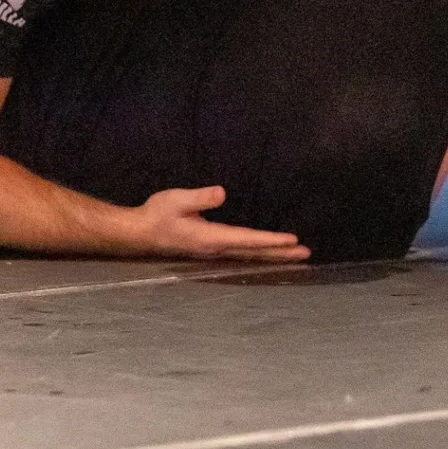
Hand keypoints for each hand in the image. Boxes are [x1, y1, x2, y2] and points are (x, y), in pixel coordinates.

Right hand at [132, 186, 309, 261]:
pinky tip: (267, 253)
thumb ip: (199, 198)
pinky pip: (242, 254)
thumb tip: (222, 193)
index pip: (248, 239)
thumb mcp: (176, 200)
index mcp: (211, 237)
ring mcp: (214, 252)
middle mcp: (216, 249)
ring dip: (273, 255)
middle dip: (280, 252)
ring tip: (295, 255)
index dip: (271, 240)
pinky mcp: (211, 249)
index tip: (292, 241)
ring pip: (250, 255)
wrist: (140, 232)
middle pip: (254, 252)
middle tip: (306, 253)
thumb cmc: (157, 214)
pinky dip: (260, 253)